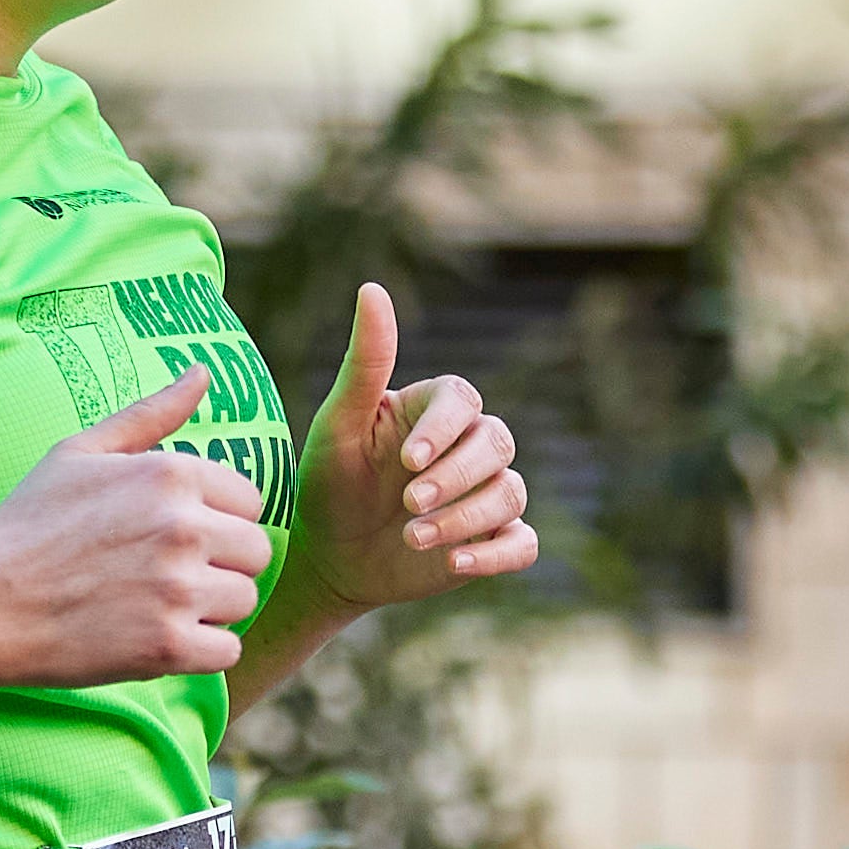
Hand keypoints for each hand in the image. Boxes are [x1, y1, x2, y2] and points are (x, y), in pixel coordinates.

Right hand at [0, 366, 278, 687]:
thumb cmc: (28, 524)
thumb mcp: (80, 452)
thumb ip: (152, 413)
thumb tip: (203, 371)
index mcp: (171, 473)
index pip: (249, 502)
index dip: (214, 522)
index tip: (166, 537)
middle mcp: (184, 527)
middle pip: (256, 553)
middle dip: (219, 566)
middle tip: (162, 576)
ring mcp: (178, 589)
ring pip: (243, 602)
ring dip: (208, 611)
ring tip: (151, 606)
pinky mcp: (168, 647)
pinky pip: (226, 654)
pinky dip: (197, 654)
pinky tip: (152, 639)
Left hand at [280, 282, 538, 618]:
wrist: (326, 557)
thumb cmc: (328, 482)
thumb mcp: (337, 424)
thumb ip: (364, 361)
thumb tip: (372, 287)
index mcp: (433, 411)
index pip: (463, 401)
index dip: (444, 430)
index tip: (407, 460)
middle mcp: (466, 447)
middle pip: (497, 443)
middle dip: (456, 475)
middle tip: (408, 503)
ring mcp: (483, 495)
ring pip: (510, 493)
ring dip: (466, 517)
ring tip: (412, 537)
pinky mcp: (491, 541)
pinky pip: (522, 544)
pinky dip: (496, 553)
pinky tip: (454, 560)